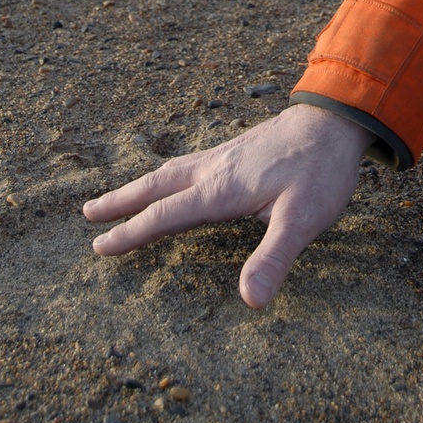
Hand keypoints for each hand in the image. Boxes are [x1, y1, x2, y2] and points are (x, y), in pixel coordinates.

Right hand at [82, 104, 371, 307]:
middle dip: (122, 202)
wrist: (334, 120)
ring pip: (171, 172)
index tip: (99, 246)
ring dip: (141, 186)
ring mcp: (224, 156)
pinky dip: (167, 176)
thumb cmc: (320, 171)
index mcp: (220, 189)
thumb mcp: (303, 220)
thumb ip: (274, 258)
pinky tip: (175, 179)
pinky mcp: (237, 151)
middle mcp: (214, 169)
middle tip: (87, 214)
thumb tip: (249, 301)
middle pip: (156, 185)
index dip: (132, 233)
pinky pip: (188, 164)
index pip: (166, 215)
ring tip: (117, 197)